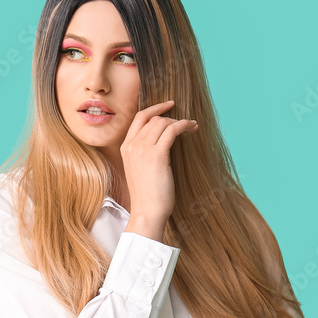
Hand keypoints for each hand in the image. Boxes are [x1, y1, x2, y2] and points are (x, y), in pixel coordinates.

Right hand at [120, 100, 197, 223]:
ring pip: (163, 122)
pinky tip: (191, 128)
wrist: (147, 211)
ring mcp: (143, 149)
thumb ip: (144, 154)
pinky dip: (184, 125)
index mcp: (126, 147)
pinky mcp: (157, 155)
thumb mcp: (140, 169)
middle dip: (172, 117)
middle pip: (153, 119)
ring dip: (180, 121)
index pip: (139, 118)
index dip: (155, 108)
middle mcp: (132, 145)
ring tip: (192, 126)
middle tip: (186, 123)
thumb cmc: (147, 195)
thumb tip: (163, 141)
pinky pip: (172, 130)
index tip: (168, 105)